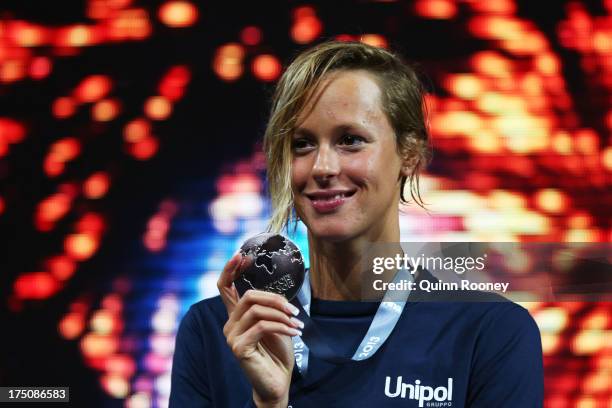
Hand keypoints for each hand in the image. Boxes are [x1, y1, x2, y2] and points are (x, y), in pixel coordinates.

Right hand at [217, 252, 302, 406]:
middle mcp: (230, 324)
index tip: (241, 255)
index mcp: (237, 316)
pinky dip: (281, 326)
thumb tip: (280, 290)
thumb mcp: (277, 323)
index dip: (230, 270)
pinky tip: (294, 332)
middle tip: (294, 310)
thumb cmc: (278, 352)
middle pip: (248, 295)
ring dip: (282, 314)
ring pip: (256, 310)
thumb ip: (271, 306)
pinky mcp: (239, 348)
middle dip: (275, 299)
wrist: (278, 381)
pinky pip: (262, 326)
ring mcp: (232, 336)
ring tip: (297, 324)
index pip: (225, 288)